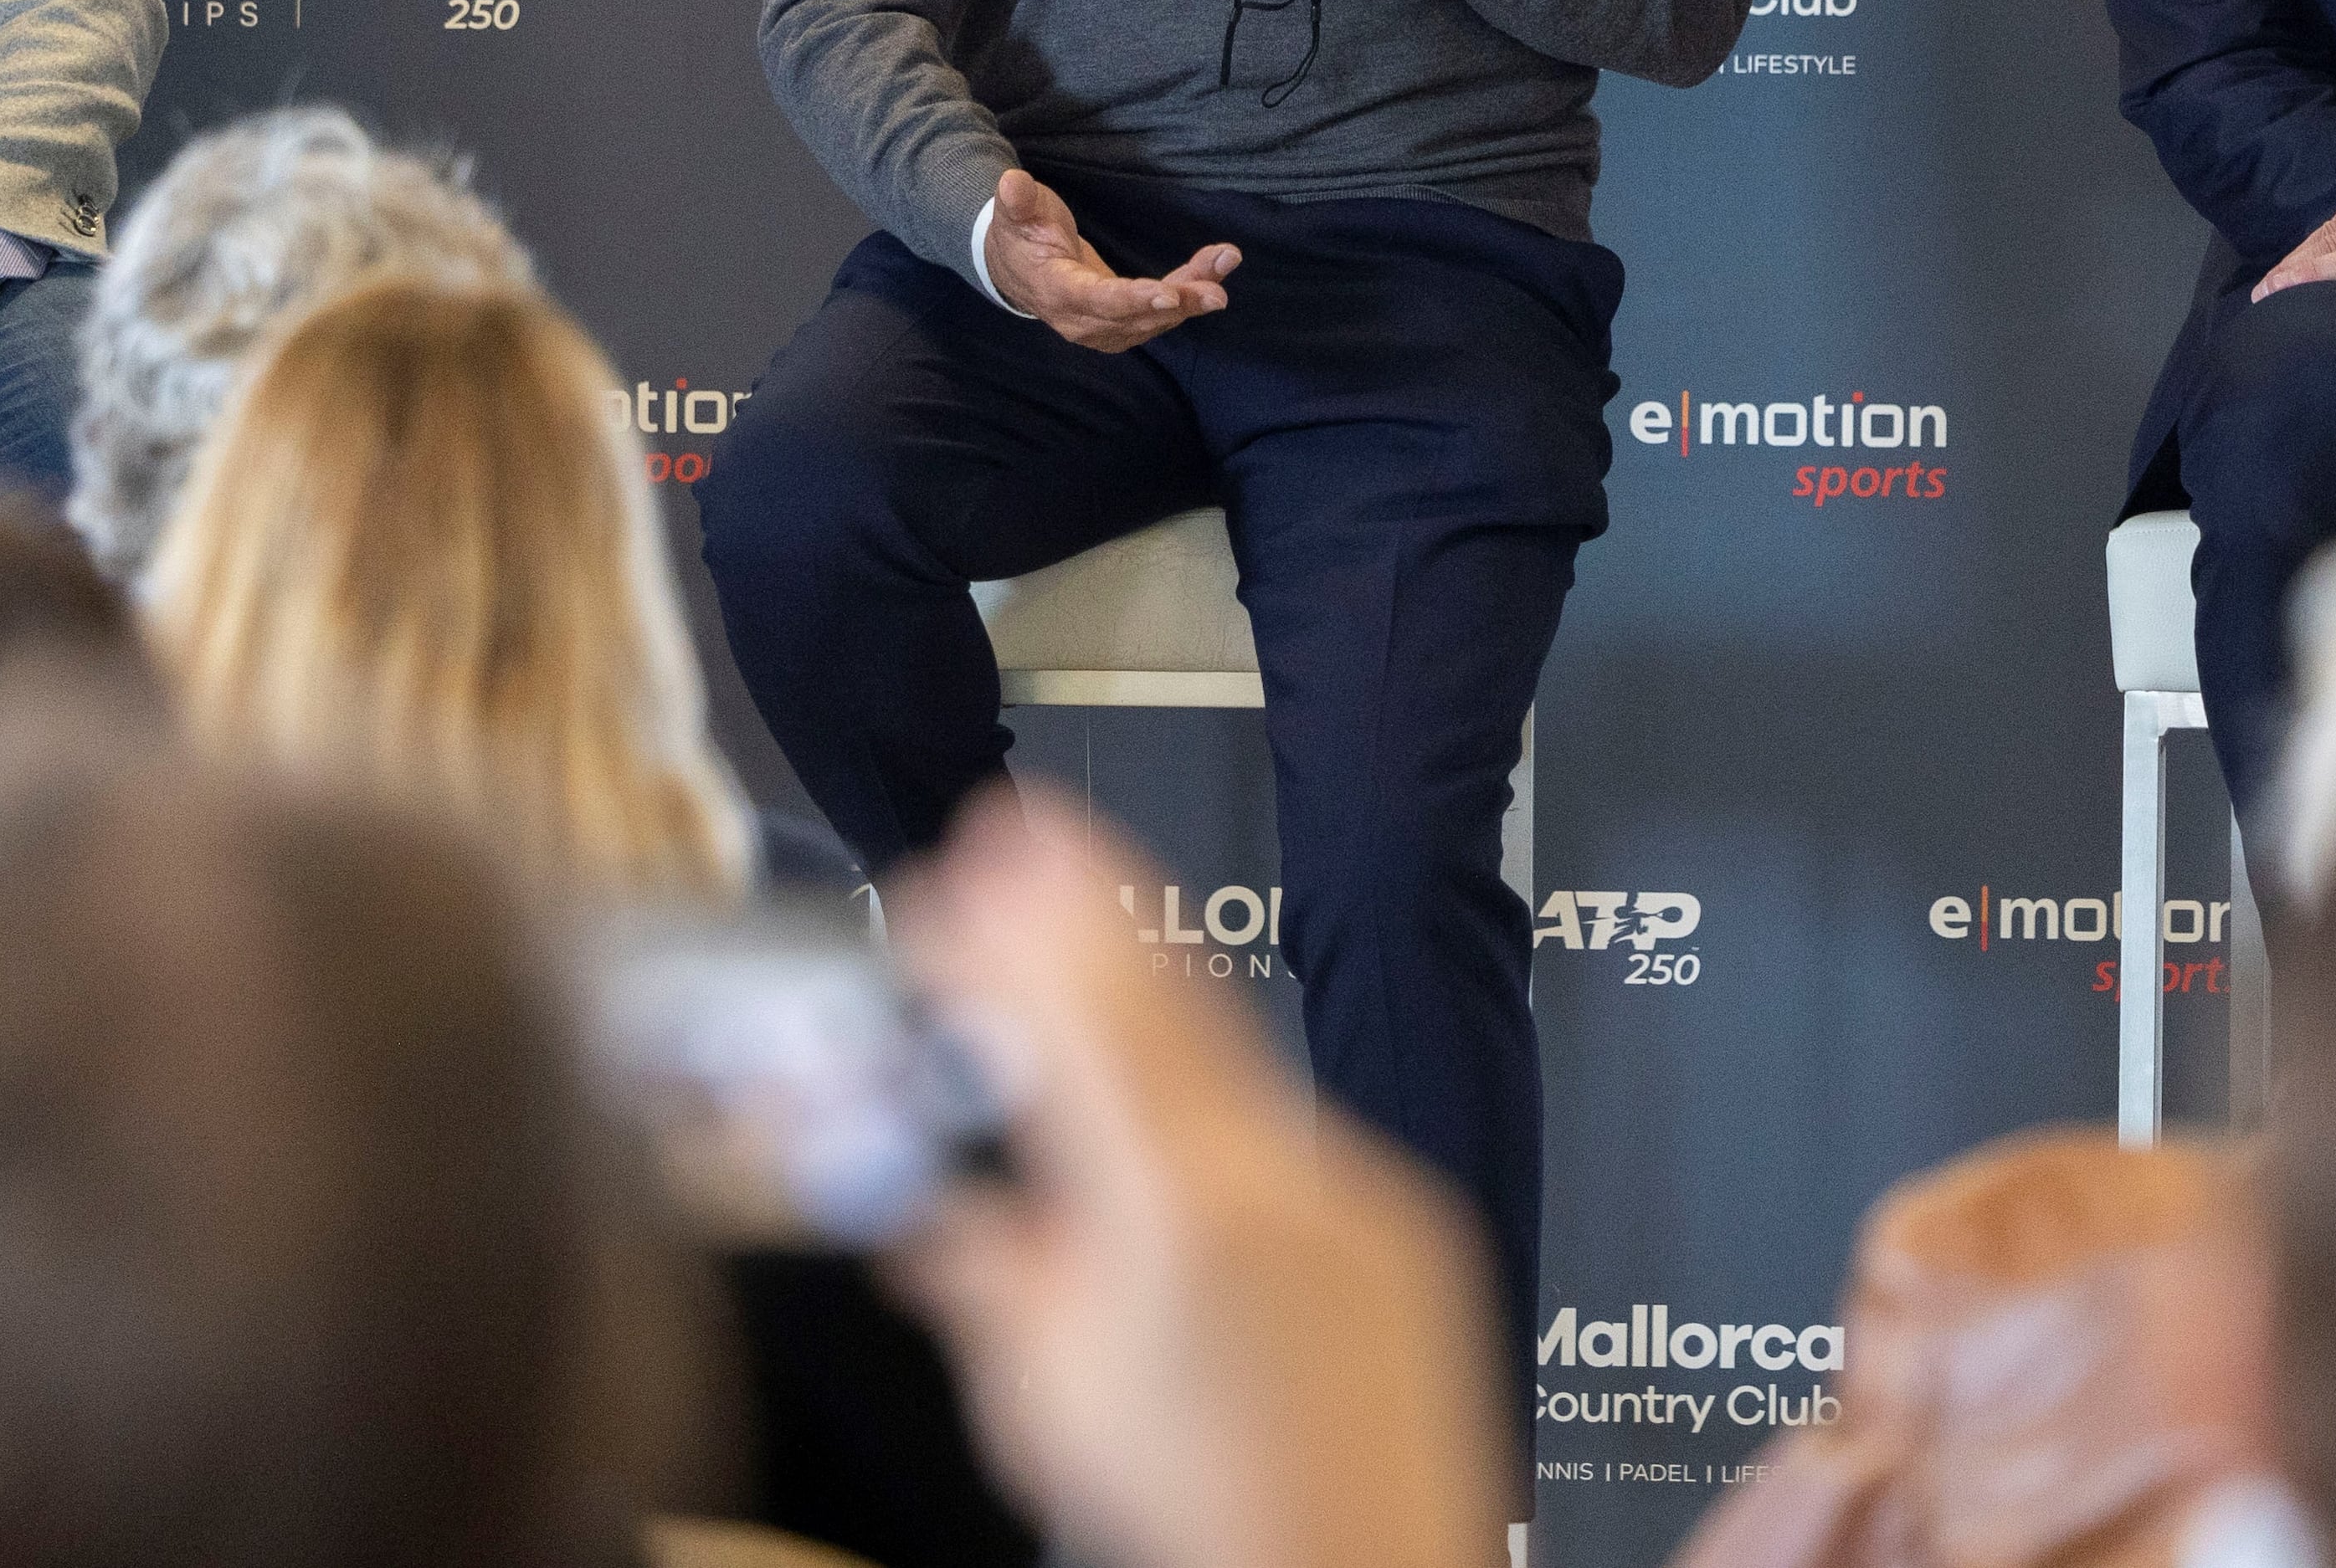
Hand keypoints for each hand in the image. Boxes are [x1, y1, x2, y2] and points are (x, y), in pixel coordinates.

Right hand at [887, 795, 1506, 1567]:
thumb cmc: (1219, 1529)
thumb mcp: (1048, 1404)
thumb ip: (987, 1279)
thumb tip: (929, 1209)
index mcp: (1182, 1218)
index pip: (1091, 1024)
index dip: (1028, 928)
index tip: (978, 861)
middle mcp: (1290, 1187)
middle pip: (1171, 1009)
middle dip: (1086, 917)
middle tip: (1021, 837)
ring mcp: (1363, 1203)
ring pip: (1230, 1072)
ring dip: (1145, 1011)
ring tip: (1073, 939)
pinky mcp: (1405, 1231)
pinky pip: (1291, 1140)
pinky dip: (1217, 1110)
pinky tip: (1166, 1122)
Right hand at [981, 170, 1236, 353]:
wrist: (1016, 269)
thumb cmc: (1021, 235)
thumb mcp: (1015, 213)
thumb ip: (1017, 202)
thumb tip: (1012, 183)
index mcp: (1056, 292)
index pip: (1096, 301)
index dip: (1132, 301)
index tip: (1168, 294)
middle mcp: (1082, 320)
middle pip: (1135, 317)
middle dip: (1178, 304)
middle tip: (1217, 292)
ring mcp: (1104, 327)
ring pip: (1155, 317)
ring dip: (1193, 294)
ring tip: (1224, 263)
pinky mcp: (1123, 323)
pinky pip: (1160, 311)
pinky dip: (1190, 291)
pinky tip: (1216, 269)